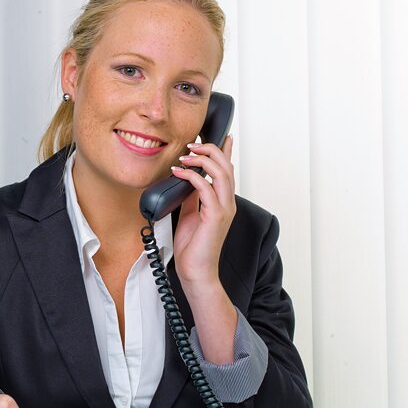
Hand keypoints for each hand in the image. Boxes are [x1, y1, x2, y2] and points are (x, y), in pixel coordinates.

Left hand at [170, 135, 236, 292]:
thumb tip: (187, 178)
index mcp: (223, 201)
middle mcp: (227, 203)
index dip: (226, 151)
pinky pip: (206, 188)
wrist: (195, 271)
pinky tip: (178, 172)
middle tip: (192, 144)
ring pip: (222, 173)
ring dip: (203, 159)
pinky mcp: (215, 217)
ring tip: (186, 155)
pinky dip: (191, 176)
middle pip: (227, 166)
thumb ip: (192, 196)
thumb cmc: (192, 247)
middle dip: (210, 149)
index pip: (228, 170)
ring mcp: (224, 209)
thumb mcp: (190, 213)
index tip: (224, 136)